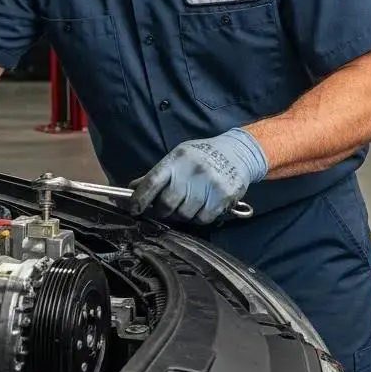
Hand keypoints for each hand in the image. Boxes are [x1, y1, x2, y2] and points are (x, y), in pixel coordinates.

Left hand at [129, 128, 267, 225]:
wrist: (238, 152)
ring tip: (189, 203)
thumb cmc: (202, 156)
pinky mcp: (223, 196)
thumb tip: (132, 189)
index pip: (152, 183)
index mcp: (177, 160)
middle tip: (167, 207)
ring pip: (184, 214)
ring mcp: (209, 184)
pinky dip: (199, 217)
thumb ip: (157, 174)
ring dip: (183, 214)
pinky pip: (203, 219)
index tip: (134, 209)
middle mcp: (192, 171)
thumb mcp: (178, 157)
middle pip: (167, 204)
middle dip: (163, 210)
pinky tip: (203, 206)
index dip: (139, 199)